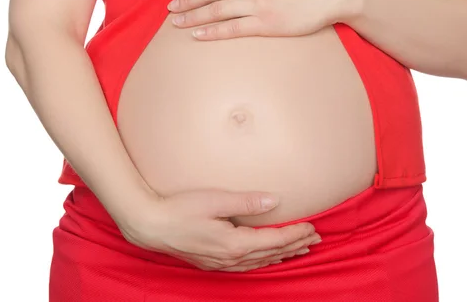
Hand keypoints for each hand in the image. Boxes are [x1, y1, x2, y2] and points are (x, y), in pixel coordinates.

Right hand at [117, 188, 321, 271]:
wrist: (149, 226)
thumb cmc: (180, 209)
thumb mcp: (215, 200)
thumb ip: (247, 201)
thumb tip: (275, 201)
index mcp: (235, 244)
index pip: (275, 241)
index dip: (295, 234)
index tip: (313, 226)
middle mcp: (231, 258)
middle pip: (272, 254)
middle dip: (295, 245)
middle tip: (316, 238)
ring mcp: (221, 263)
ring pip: (261, 262)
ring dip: (282, 255)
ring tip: (300, 249)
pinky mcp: (212, 262)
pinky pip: (247, 266)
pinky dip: (264, 261)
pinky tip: (267, 258)